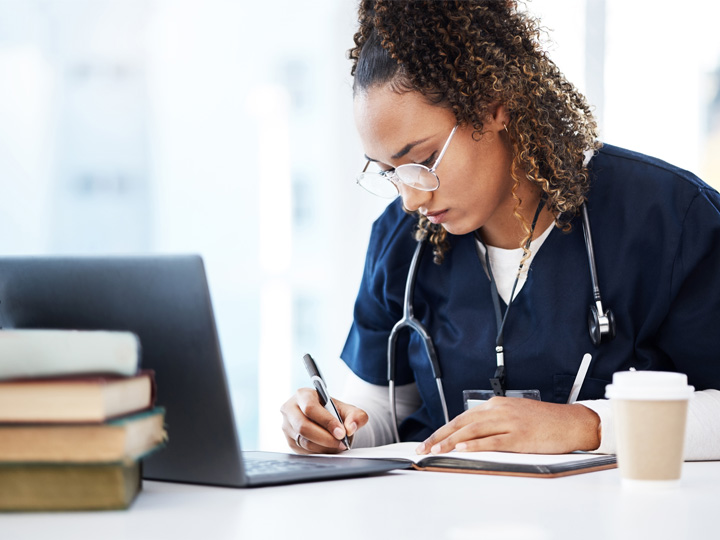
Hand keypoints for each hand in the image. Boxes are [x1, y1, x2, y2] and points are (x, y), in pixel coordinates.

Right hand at [281, 388, 368, 453]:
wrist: (327, 420)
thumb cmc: (335, 412)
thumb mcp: (349, 410)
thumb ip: (356, 416)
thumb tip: (350, 428)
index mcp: (303, 395)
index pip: (310, 408)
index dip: (326, 422)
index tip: (341, 432)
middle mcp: (290, 409)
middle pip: (303, 427)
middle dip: (325, 438)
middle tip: (341, 443)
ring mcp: (287, 426)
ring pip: (304, 441)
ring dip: (324, 447)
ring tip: (338, 446)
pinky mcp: (290, 441)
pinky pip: (303, 451)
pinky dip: (319, 452)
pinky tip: (328, 448)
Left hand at [415, 397, 600, 454]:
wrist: (572, 422)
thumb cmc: (544, 422)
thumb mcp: (514, 415)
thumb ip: (493, 422)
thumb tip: (471, 435)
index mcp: (496, 404)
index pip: (462, 417)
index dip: (443, 430)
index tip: (430, 440)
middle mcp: (499, 410)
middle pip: (462, 423)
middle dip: (440, 436)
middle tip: (424, 448)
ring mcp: (509, 422)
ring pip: (472, 431)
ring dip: (451, 441)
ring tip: (436, 450)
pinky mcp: (519, 436)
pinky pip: (492, 441)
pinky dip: (475, 445)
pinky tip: (462, 449)